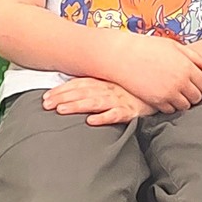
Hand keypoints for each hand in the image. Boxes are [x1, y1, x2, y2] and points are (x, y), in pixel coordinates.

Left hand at [43, 77, 157, 124]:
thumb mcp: (112, 82)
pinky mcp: (129, 111)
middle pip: (82, 92)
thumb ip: (94, 83)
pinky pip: (115, 114)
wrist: (156, 91)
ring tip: (62, 110)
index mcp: (102, 80)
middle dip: (63, 97)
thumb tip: (70, 86)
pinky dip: (103, 117)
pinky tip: (92, 121)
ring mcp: (118, 99)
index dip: (61, 90)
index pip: (78, 84)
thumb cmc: (131, 88)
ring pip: (94, 102)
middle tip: (46, 104)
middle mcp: (108, 88)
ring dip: (77, 105)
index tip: (45, 97)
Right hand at [109, 34, 201, 112]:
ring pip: (185, 106)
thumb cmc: (148, 47)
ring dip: (183, 101)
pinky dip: (170, 106)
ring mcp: (169, 93)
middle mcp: (181, 81)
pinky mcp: (158, 101)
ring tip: (175, 93)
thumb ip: (194, 57)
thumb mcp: (174, 46)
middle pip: (197, 97)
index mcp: (186, 66)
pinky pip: (171, 111)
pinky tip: (164, 96)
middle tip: (185, 89)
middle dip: (194, 94)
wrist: (124, 56)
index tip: (196, 84)